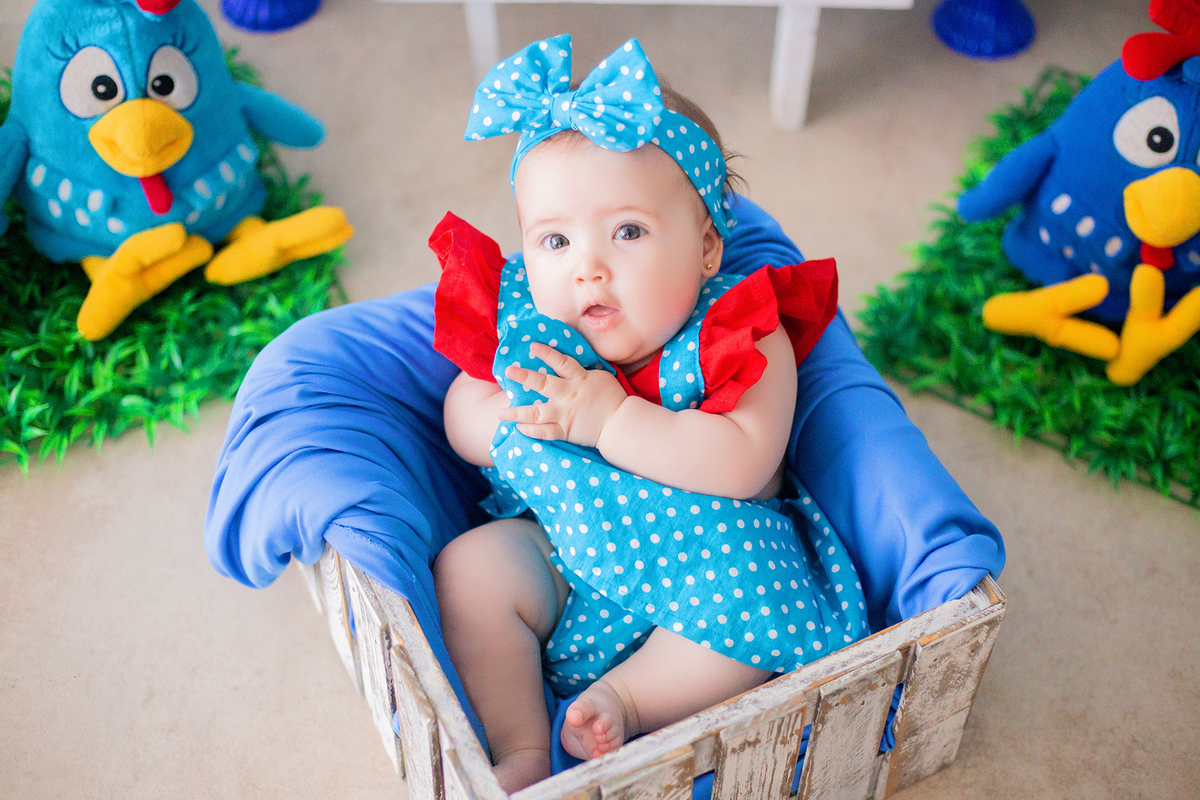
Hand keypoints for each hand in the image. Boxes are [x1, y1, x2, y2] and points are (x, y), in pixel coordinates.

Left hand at [499, 342, 626, 446]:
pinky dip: (532, 431)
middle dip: (525, 377)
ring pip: (537, 412)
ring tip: (501, 413)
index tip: (532, 346)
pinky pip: (545, 432)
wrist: (621, 423)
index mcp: (579, 379)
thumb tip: (567, 363)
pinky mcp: (566, 431)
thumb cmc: (612, 398)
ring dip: (517, 413)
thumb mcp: (600, 377)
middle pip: (544, 384)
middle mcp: (569, 395)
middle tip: (509, 371)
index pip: (562, 362)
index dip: (547, 353)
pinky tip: (518, 428)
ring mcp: (565, 414)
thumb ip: (583, 371)